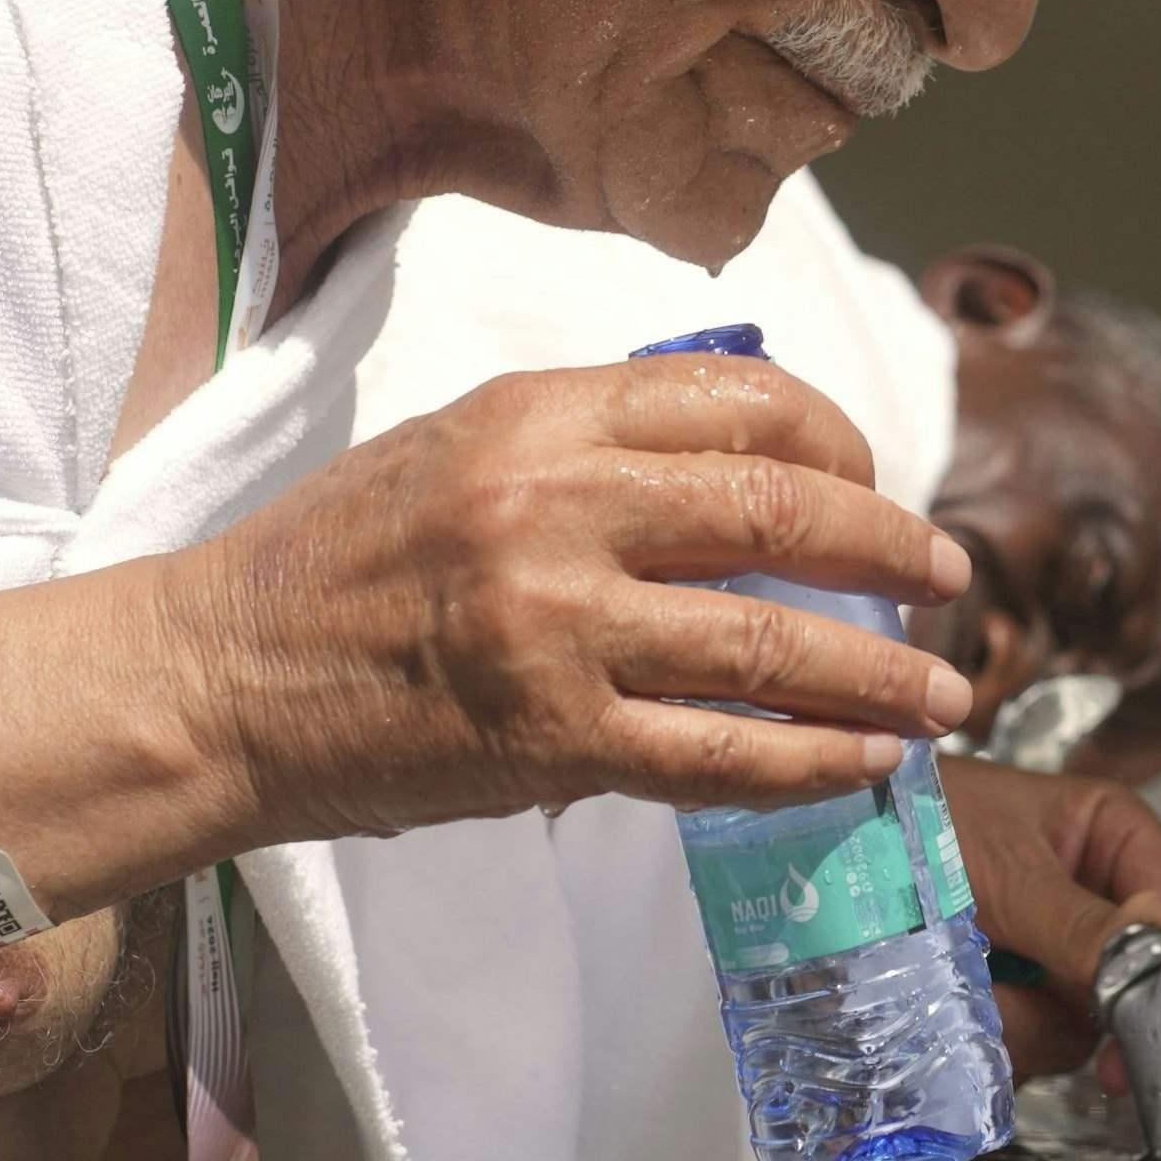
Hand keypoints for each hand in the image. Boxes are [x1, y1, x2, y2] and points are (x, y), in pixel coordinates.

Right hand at [178, 353, 979, 842]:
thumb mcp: (454, 443)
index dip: (839, 436)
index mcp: (536, 413)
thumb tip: (736, 463)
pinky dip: (812, 760)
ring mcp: (556, 624)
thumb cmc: (330, 561)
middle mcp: (555, 502)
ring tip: (945, 690)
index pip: (740, 398)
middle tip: (947, 574)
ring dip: (882, 669)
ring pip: (772, 640)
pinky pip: (720, 753)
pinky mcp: (549, 738)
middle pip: (782, 503)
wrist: (213, 680)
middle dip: (892, 544)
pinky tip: (866, 762)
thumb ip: (585, 441)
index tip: (873, 477)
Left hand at [938, 755, 1160, 1075]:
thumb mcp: (1007, 871)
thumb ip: (1079, 924)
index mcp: (1111, 839)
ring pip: (1077, 1024)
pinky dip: (992, 1037)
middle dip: (1072, 1003)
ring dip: (1022, 1023)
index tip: (1136, 1012)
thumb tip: (1150, 968)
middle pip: (1130, 982)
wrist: (829, 847)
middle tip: (1025, 1005)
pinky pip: (1029, 1043)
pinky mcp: (1011, 995)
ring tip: (966, 988)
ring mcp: (1051, 954)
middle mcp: (1092, 899)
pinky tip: (955, 1006)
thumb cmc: (918, 822)